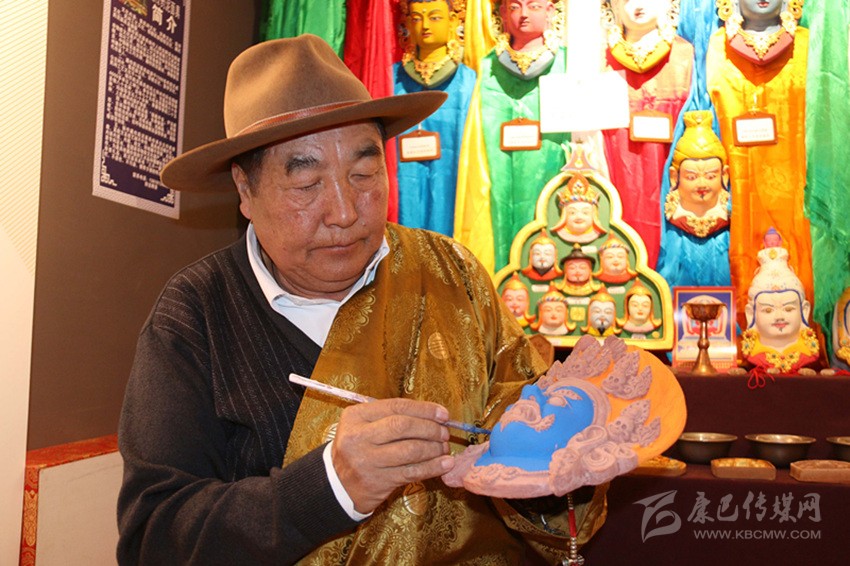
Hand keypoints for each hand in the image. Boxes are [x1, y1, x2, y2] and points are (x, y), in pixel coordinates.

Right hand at [331, 398, 454, 513]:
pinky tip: (445, 464)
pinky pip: (411, 472)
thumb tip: (434, 414)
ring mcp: (367, 461)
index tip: (443, 414)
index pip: (396, 407)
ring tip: (444, 447)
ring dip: (434, 448)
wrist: (337, 483)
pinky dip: (433, 467)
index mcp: (355, 417)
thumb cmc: (358, 448)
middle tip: (444, 433)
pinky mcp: (378, 482)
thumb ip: (391, 416)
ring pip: (410, 450)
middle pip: (403, 427)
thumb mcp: (363, 425)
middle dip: (430, 428)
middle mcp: (358, 437)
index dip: (424, 409)